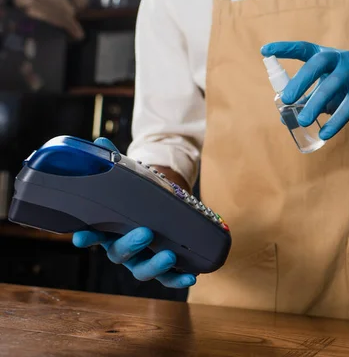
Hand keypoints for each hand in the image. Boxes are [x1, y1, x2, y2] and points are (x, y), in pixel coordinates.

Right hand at [71, 138, 196, 288]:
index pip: (92, 234)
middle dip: (130, 246)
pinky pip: (169, 277)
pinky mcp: (165, 263)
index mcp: (109, 227)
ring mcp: (143, 258)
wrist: (167, 201)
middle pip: (119, 254)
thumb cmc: (142, 193)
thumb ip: (115, 162)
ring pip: (143, 270)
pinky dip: (178, 279)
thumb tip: (101, 143)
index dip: (87, 237)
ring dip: (156, 266)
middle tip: (144, 233)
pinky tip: (191, 276)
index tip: (82, 237)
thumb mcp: (130, 176)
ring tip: (170, 256)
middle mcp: (122, 247)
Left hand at [261, 41, 348, 139]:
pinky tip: (325, 133)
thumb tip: (282, 116)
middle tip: (285, 99)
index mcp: (326, 56)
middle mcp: (340, 58)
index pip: (304, 49)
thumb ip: (305, 102)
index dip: (285, 49)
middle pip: (318, 64)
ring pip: (332, 86)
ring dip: (316, 104)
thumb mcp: (323, 95)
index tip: (264, 51)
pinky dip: (336, 121)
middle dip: (301, 80)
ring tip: (303, 121)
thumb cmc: (344, 94)